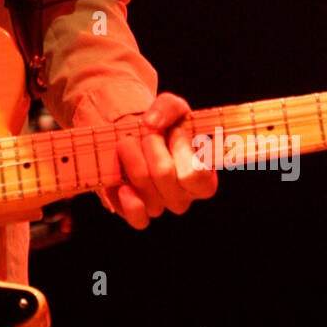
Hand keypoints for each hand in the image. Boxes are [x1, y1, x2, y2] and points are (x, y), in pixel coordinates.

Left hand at [98, 93, 217, 228]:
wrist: (134, 135)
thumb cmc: (162, 125)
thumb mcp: (172, 107)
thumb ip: (168, 107)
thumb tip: (152, 122)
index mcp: (203, 177)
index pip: (196, 175)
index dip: (181, 148)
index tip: (175, 130)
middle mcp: (184, 196)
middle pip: (164, 176)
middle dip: (150, 145)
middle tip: (146, 133)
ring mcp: (161, 205)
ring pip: (146, 190)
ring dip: (132, 159)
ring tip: (128, 143)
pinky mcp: (138, 212)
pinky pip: (138, 219)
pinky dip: (129, 202)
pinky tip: (123, 185)